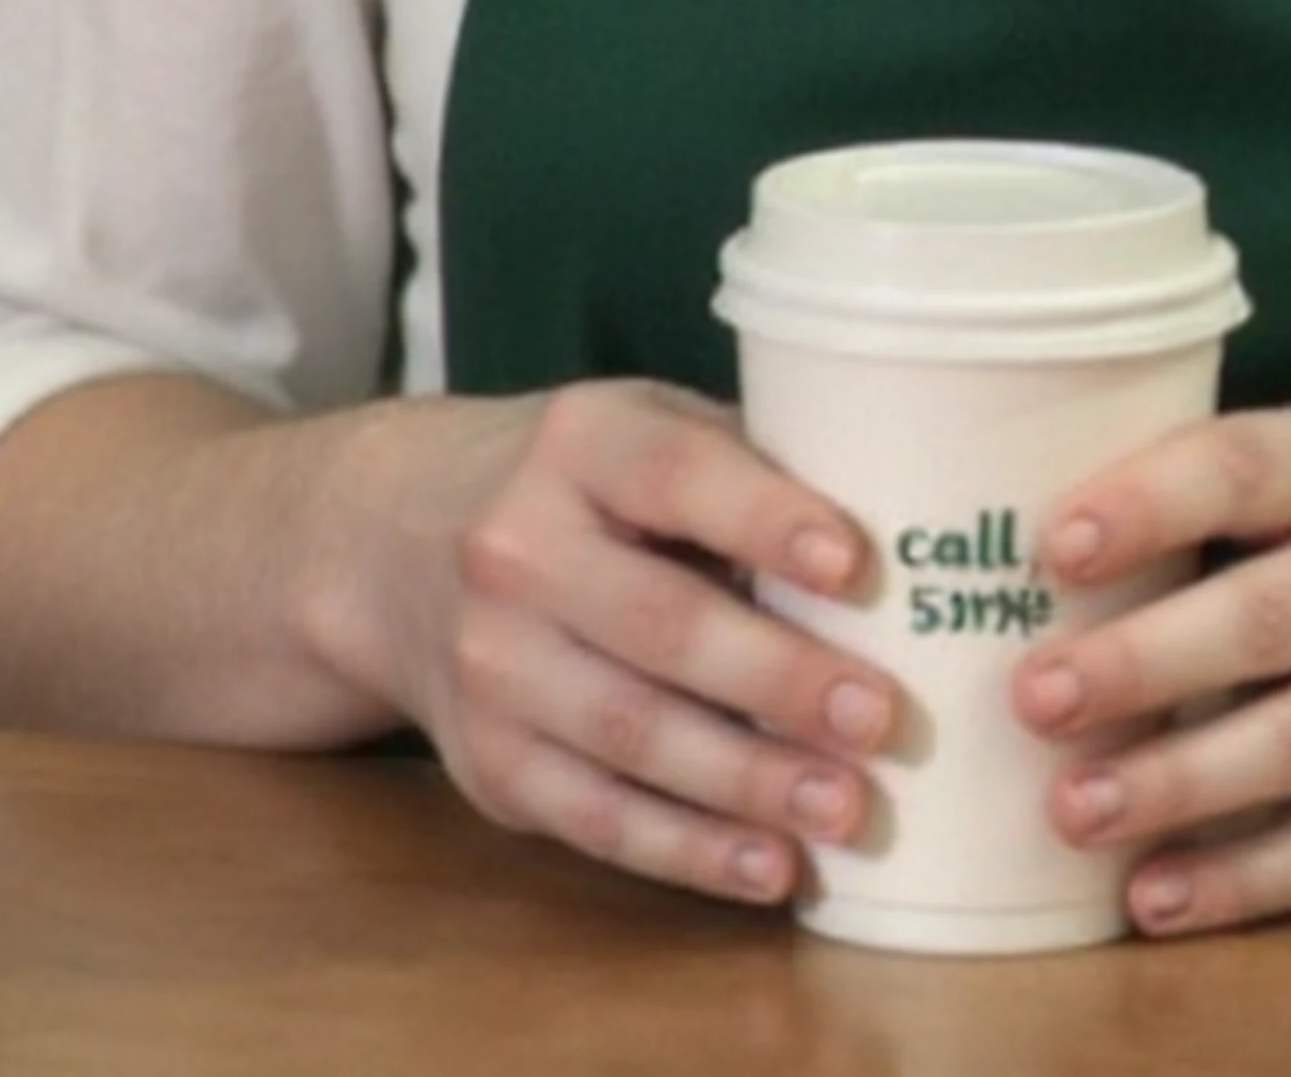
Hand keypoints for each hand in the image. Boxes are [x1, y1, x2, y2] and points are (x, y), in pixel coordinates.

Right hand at [344, 378, 900, 904]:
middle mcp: (517, 550)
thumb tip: (901, 520)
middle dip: (775, 677)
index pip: (673, 474)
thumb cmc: (572, 481)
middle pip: (657, 624)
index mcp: (576, 442)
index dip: (763, 516)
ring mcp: (492, 665)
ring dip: (748, 782)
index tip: (852, 561)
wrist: (389, 544)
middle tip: (878, 715)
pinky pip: (597, 818)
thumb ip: (740, 463)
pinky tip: (770, 867)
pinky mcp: (488, 764)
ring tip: (846, 807)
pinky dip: (690, 850)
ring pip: (631, 735)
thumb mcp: (637, 424)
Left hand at [1011, 408, 1290, 935]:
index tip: (1054, 541)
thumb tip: (1025, 539)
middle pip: (1261, 621)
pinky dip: (1244, 881)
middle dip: (1140, 664)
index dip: (1150, 499)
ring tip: (1073, 808)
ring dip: (1174, 786)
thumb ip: (1219, 496)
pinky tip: (1157, 896)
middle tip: (1032, 697)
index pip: (1246, 468)